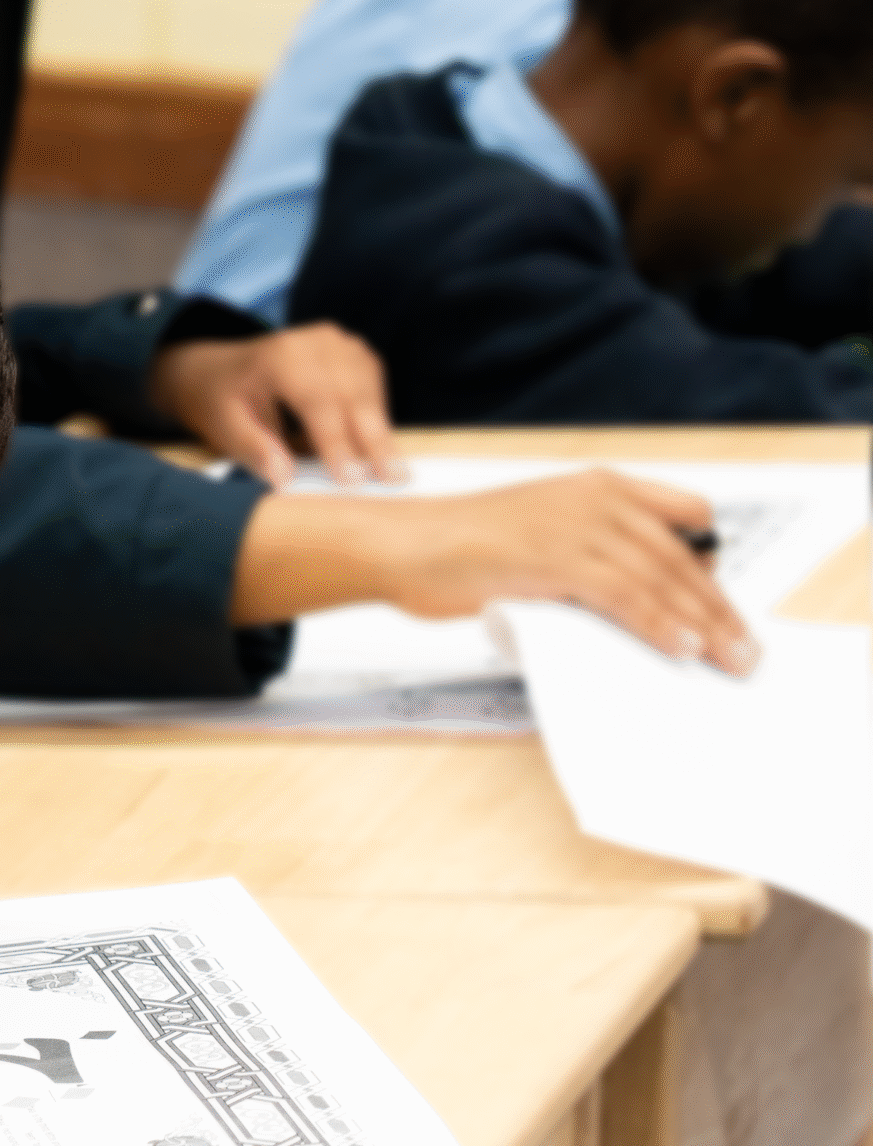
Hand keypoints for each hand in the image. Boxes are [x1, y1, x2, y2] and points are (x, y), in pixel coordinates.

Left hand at [148, 322, 403, 487]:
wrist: (219, 369)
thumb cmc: (222, 401)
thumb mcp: (223, 426)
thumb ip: (253, 450)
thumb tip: (284, 478)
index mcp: (279, 356)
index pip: (317, 400)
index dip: (336, 441)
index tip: (352, 478)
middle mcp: (314, 342)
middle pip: (351, 393)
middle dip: (373, 439)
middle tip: (393, 479)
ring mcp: (337, 342)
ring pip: (369, 388)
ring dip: (381, 429)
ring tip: (393, 471)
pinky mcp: (351, 351)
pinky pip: (373, 383)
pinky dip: (377, 413)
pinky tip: (379, 443)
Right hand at [232, 468, 757, 672]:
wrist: (403, 545)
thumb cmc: (458, 548)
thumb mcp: (539, 539)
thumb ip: (587, 560)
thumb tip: (628, 606)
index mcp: (596, 486)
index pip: (684, 517)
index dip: (710, 565)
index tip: (723, 605)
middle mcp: (596, 497)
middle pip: (682, 554)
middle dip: (718, 607)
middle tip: (741, 647)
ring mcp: (578, 524)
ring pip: (663, 578)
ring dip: (701, 624)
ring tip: (724, 659)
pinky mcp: (559, 556)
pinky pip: (627, 595)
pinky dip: (658, 623)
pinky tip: (679, 647)